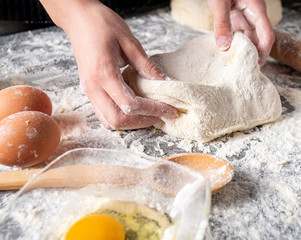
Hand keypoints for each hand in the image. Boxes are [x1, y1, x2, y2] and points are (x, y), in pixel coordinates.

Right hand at [41, 0, 177, 129]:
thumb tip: (167, 82)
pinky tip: (134, 108)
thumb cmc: (102, 25)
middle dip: (142, 121)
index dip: (152, 110)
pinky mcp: (89, 91)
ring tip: (149, 113)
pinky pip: (104, 114)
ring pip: (109, 121)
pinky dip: (121, 117)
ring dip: (131, 123)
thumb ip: (147, 66)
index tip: (169, 109)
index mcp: (103, 73)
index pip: (130, 104)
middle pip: (118, 120)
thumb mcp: (130, 42)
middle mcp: (93, 87)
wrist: (79, 19)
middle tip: (160, 114)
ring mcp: (89, 91)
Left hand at [208, 0, 274, 65]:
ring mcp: (245, 14)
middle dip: (253, 55)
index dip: (263, 53)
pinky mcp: (235, 15)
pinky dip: (233, 42)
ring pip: (248, 37)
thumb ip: (222, 23)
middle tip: (244, 70)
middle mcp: (254, 13)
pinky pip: (238, 32)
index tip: (256, 67)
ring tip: (235, 64)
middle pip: (259, 39)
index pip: (267, 36)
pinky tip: (226, 51)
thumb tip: (224, 46)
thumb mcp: (220, 3)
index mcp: (256, 9)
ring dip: (242, 49)